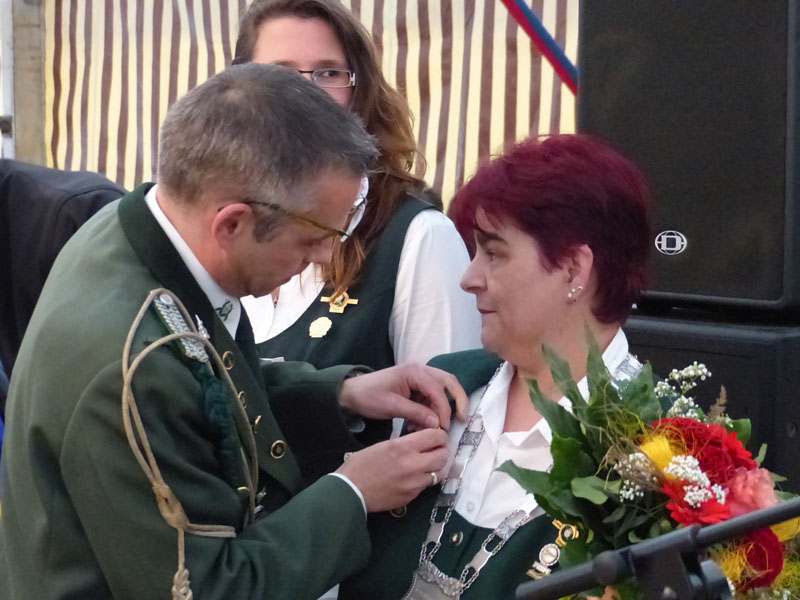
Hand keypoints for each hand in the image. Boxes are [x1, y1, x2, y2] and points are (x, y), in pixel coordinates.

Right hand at [336, 428, 449, 511]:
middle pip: (443, 456)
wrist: (350, 491)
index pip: (436, 437)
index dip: (439, 435)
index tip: (436, 437)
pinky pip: (426, 486)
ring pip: (438, 473)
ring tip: (426, 464)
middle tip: (435, 450)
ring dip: (435, 467)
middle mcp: (413, 465)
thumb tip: (422, 442)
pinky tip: (413, 478)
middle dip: (441, 451)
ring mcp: (414, 484)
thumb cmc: (361, 464)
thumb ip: (405, 443)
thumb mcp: (384, 445)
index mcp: (403, 447)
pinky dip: (424, 480)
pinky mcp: (412, 497)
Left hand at [339, 363, 467, 429]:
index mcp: (414, 371)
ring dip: (440, 411)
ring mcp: (420, 379)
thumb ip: (415, 413)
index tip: (443, 427)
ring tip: (427, 429)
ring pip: (443, 392)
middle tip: (463, 419)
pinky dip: (430, 413)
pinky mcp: (418, 389)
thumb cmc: (369, 396)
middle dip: (458, 401)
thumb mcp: (391, 406)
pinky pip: (432, 400)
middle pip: (449, 382)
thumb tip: (437, 424)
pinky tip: (418, 426)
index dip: (444, 409)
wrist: (353, 394)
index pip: (437, 389)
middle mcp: (421, 371)